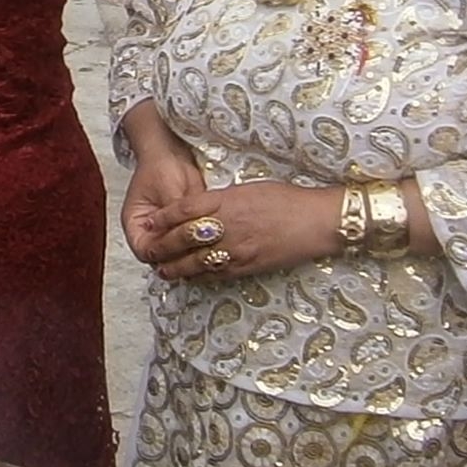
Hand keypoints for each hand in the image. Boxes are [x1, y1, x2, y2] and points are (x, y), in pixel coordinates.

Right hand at [121, 143, 210, 267]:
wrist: (174, 153)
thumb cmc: (161, 167)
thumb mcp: (167, 190)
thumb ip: (176, 214)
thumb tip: (187, 232)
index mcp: (136, 225)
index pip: (145, 251)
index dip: (162, 252)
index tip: (179, 244)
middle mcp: (150, 234)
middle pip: (163, 258)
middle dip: (182, 254)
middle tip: (201, 245)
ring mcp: (168, 234)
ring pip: (180, 255)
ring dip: (194, 251)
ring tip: (211, 241)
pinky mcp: (185, 232)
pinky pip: (192, 245)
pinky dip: (203, 244)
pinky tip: (216, 238)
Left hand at [142, 181, 343, 283]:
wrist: (317, 221)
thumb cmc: (286, 199)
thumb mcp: (250, 189)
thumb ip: (222, 199)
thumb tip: (201, 207)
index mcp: (227, 201)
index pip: (183, 210)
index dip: (163, 218)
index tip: (151, 221)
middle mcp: (228, 226)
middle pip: (183, 238)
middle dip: (162, 246)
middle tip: (149, 250)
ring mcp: (237, 249)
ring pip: (195, 262)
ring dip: (175, 268)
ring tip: (163, 270)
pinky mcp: (247, 267)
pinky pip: (216, 274)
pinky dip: (199, 276)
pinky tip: (190, 277)